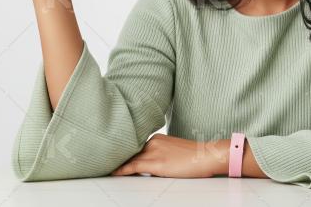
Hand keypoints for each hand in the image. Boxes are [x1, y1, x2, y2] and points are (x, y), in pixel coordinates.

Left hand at [111, 134, 228, 177]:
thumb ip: (160, 154)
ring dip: (117, 163)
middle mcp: (153, 141)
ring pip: (129, 158)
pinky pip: (133, 166)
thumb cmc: (196, 156)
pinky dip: (122, 170)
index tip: (111, 154)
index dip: (122, 152)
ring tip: (103, 166)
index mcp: (157, 138)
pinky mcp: (156, 162)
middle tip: (101, 160)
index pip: (134, 146)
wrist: (208, 155)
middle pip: (130, 151)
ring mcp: (154, 151)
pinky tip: (114, 173)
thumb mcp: (175, 152)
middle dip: (117, 156)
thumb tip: (149, 165)